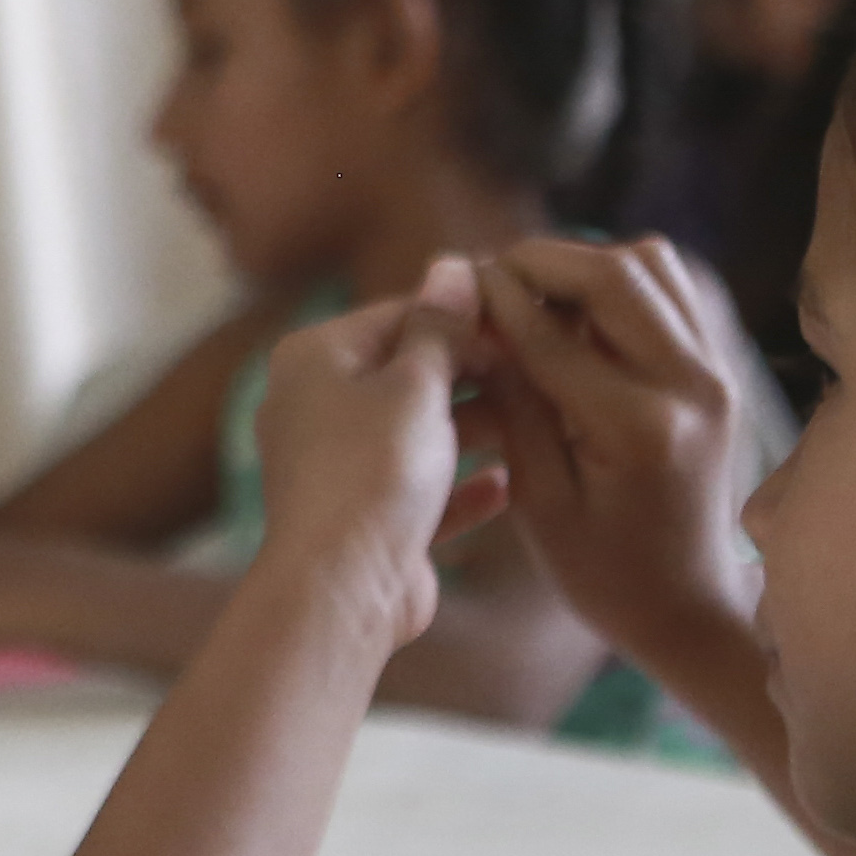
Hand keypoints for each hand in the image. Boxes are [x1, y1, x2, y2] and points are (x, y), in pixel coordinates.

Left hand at [246, 273, 503, 642]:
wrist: (342, 588)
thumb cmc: (373, 471)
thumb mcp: (416, 384)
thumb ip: (440, 327)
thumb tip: (452, 267)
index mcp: (315, 357)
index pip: (400, 313)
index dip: (467, 315)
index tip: (525, 319)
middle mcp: (316, 406)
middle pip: (410, 372)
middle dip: (476, 371)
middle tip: (541, 367)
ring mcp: (337, 466)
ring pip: (419, 433)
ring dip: (476, 428)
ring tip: (537, 419)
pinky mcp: (364, 520)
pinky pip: (421, 491)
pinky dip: (461, 487)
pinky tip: (507, 484)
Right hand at [446, 238, 760, 662]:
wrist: (689, 604)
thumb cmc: (601, 571)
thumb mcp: (539, 499)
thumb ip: (515, 403)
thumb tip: (483, 317)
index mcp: (639, 429)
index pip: (554, 333)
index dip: (496, 299)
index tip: (455, 279)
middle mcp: (691, 386)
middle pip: (615, 273)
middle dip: (541, 261)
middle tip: (491, 275)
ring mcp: (716, 372)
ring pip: (651, 264)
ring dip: (584, 264)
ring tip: (534, 293)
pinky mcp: (720, 368)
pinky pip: (672, 290)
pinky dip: (620, 282)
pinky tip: (577, 312)